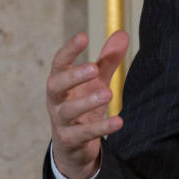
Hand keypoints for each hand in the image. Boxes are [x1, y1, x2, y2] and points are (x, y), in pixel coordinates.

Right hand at [46, 31, 128, 178]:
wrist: (73, 145)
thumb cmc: (82, 105)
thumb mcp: (95, 82)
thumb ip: (107, 60)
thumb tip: (122, 33)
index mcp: (61, 82)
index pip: (59, 63)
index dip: (69, 50)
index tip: (83, 37)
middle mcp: (56, 101)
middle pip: (56, 86)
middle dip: (73, 76)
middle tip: (93, 68)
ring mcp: (60, 122)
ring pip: (68, 111)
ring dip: (88, 102)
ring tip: (108, 93)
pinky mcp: (70, 140)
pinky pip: (84, 134)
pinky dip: (101, 127)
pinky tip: (119, 121)